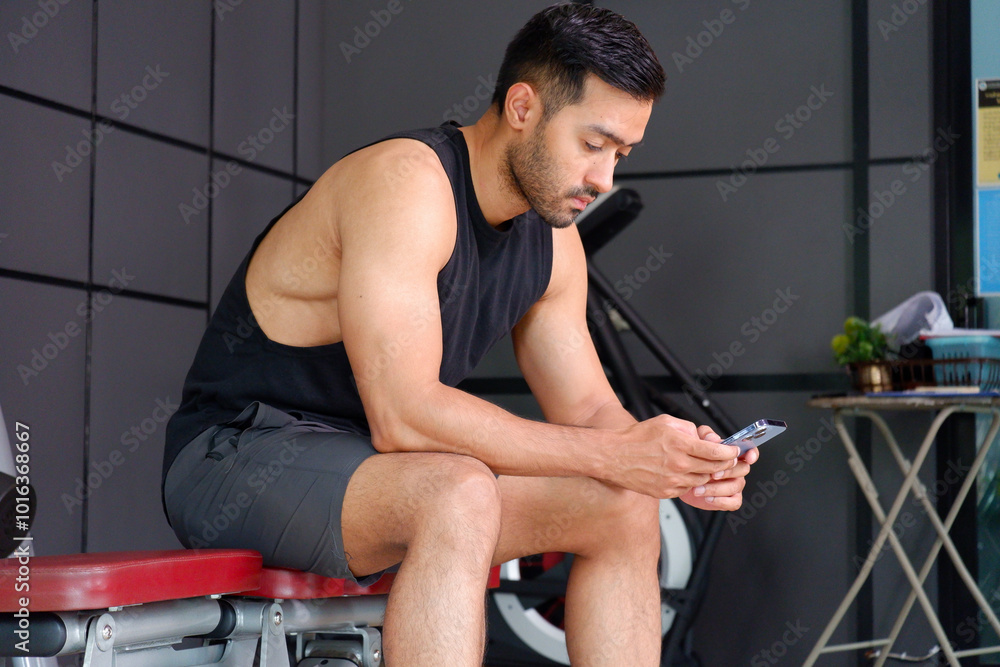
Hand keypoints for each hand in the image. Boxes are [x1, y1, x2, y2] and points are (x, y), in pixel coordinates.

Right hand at [608, 415, 741, 498]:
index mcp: (680, 444)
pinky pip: (687, 488)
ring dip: (705, 473)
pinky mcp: (666, 492)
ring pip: (702, 480)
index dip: (729, 452)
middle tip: (724, 460)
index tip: (733, 451)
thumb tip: (702, 437)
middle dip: (723, 464)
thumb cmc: (635, 438)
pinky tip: (682, 472)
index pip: (716, 452)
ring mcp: (672, 481)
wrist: (613, 457)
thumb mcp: (664, 422)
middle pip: (713, 469)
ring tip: (699, 464)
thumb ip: (688, 428)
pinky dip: (689, 481)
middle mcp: (678, 464)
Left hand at [679, 426, 758, 510]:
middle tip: (710, 474)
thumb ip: (706, 435)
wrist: (682, 479)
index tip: (748, 457)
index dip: (752, 453)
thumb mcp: (696, 441)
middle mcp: (736, 469)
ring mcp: (734, 484)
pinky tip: (707, 498)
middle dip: (727, 471)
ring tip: (699, 489)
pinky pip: (733, 502)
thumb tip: (715, 439)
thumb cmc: (692, 459)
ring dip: (717, 488)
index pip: (749, 450)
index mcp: (732, 454)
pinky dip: (721, 501)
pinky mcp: (730, 499)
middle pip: (743, 469)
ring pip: (735, 486)